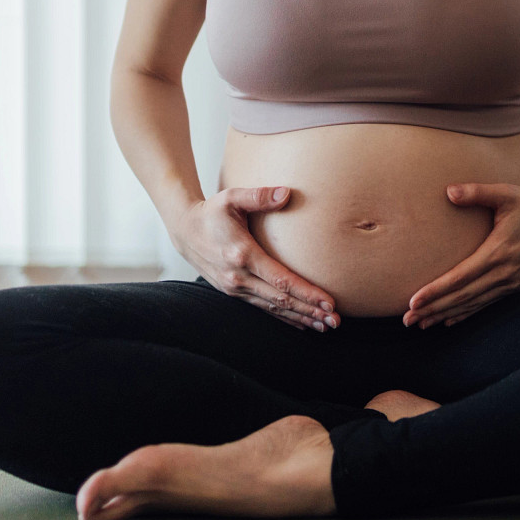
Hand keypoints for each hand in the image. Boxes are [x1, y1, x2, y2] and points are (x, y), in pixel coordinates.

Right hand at [172, 186, 339, 331]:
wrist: (184, 230)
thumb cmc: (211, 212)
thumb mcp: (232, 197)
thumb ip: (259, 196)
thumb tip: (286, 193)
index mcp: (242, 254)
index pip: (280, 279)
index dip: (306, 293)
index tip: (328, 302)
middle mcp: (238, 277)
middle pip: (280, 299)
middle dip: (310, 311)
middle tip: (335, 321)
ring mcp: (234, 288)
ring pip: (273, 308)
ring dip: (300, 318)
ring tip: (324, 326)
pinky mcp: (233, 292)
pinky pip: (263, 308)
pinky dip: (284, 318)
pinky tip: (302, 324)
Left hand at [405, 183, 519, 327]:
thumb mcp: (505, 193)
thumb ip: (477, 192)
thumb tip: (448, 191)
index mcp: (498, 251)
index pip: (460, 277)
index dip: (436, 291)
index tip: (413, 301)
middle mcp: (504, 272)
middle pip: (463, 296)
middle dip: (433, 308)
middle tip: (406, 319)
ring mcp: (511, 282)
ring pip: (473, 303)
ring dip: (445, 314)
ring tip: (420, 323)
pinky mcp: (515, 286)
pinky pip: (486, 303)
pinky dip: (466, 313)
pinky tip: (448, 320)